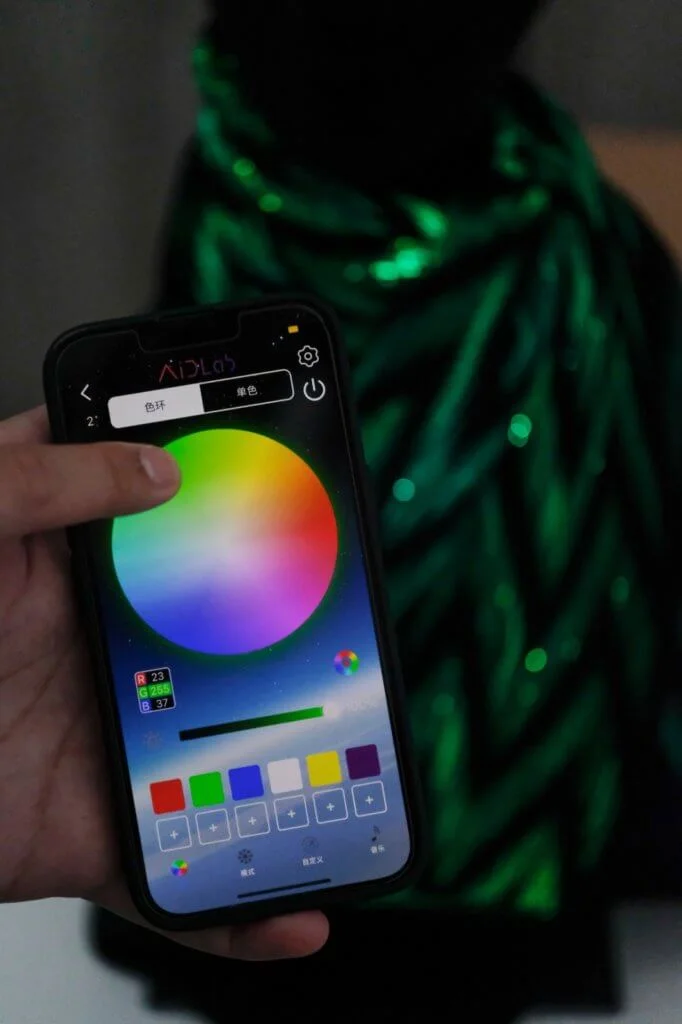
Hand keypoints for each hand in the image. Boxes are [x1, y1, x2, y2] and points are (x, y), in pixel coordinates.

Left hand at [0, 407, 328, 958]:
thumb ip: (43, 480)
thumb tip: (157, 469)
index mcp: (77, 579)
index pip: (174, 527)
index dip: (232, 503)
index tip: (296, 485)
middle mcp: (110, 657)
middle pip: (227, 642)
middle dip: (293, 642)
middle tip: (357, 633)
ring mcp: (113, 743)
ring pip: (229, 758)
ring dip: (295, 774)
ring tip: (358, 775)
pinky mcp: (99, 829)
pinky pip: (180, 870)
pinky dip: (238, 913)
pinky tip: (290, 913)